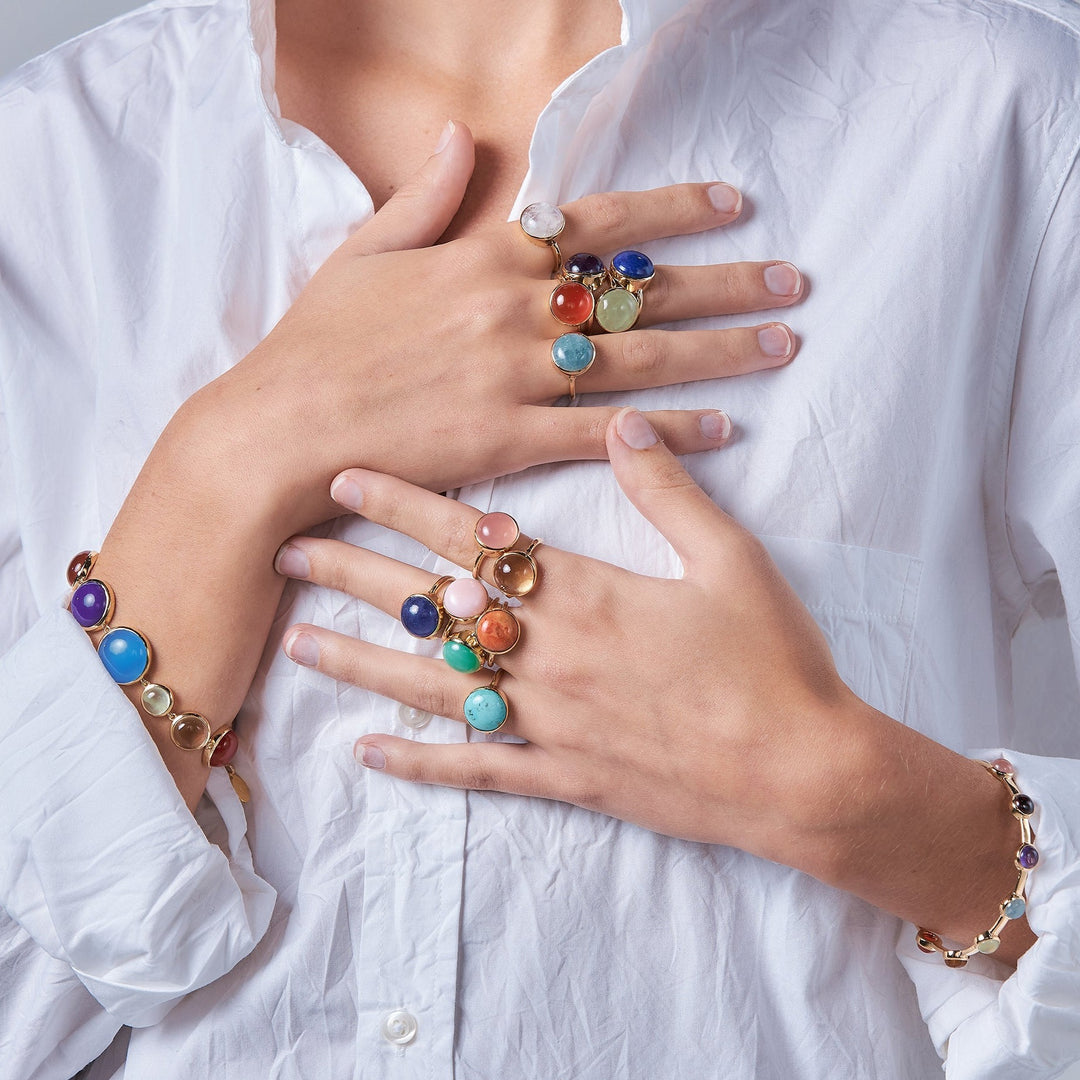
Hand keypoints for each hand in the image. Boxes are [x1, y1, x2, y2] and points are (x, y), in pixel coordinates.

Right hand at [202, 122, 804, 535]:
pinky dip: (666, 433)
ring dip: (718, 352)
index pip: (600, 224)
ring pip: (638, 361)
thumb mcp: (365, 250)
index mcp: (483, 256)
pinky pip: (603, 434)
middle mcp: (512, 310)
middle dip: (725, 284)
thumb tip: (467, 135)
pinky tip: (720, 429)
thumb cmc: (319, 341)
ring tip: (781, 345)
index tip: (733, 204)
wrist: (282, 427)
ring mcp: (514, 376)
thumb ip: (429, 195)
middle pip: (640, 294)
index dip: (673, 211)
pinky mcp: (507, 441)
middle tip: (793, 284)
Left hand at [275, 406, 850, 859]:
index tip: (344, 479)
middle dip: (354, 576)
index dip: (404, 504)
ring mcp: (551, 723)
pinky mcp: (564, 777)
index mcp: (587, 595)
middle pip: (434, 609)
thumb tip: (623, 422)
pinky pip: (476, 770)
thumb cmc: (773, 663)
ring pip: (434, 689)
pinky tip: (367, 755)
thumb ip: (669, 489)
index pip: (474, 540)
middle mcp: (550, 656)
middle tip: (283, 554)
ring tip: (297, 645)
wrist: (804, 775)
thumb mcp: (733, 560)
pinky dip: (419, 763)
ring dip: (362, 664)